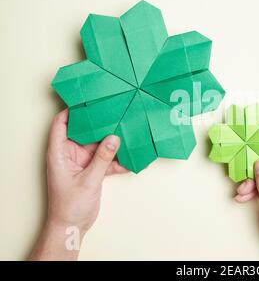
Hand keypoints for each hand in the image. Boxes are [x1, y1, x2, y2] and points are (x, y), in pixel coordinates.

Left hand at [29, 109, 127, 259]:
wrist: (72, 227)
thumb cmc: (69, 206)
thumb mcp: (88, 180)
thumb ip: (103, 158)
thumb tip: (114, 138)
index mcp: (59, 153)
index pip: (61, 124)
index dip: (72, 111)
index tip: (89, 100)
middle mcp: (70, 154)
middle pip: (84, 132)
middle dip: (100, 124)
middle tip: (116, 112)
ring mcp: (82, 162)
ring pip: (98, 145)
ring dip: (112, 142)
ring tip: (128, 131)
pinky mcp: (92, 170)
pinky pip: (106, 159)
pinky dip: (117, 159)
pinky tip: (131, 156)